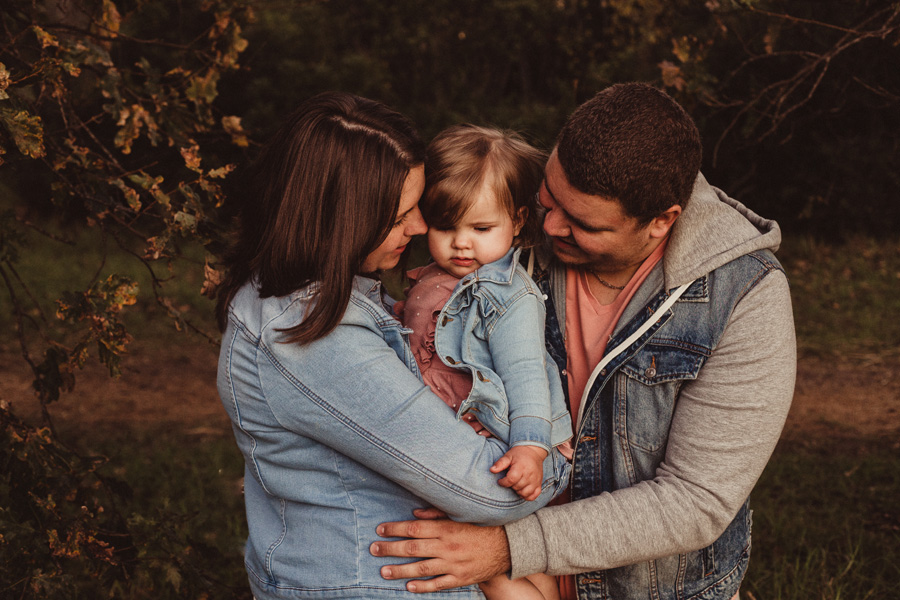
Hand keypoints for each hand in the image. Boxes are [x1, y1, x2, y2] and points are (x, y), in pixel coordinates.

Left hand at [370, 513, 510, 592]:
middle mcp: (447, 546)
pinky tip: (408, 586)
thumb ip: (436, 514)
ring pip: (421, 568)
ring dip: (400, 570)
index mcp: (446, 528)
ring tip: (383, 571)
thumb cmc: (481, 526)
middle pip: (413, 548)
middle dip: (390, 549)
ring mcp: (453, 564)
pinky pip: (438, 584)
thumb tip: (414, 515)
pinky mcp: (460, 578)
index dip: (394, 529)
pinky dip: (422, 586)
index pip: (414, 528)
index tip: (380, 529)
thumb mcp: (460, 515)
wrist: (508, 545)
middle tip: (373, 549)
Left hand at [490, 445, 547, 500]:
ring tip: (515, 484)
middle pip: (517, 487)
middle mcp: (529, 474)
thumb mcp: (508, 456)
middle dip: (510, 486)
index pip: (511, 480)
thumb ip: (500, 463)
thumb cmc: (519, 454)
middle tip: (509, 480)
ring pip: (525, 493)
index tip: (500, 480)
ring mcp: (535, 480)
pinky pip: (533, 496)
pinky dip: (527, 496)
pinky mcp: (539, 484)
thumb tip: (492, 470)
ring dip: (518, 491)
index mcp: (521, 467)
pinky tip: (522, 490)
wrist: (533, 451)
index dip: (503, 482)